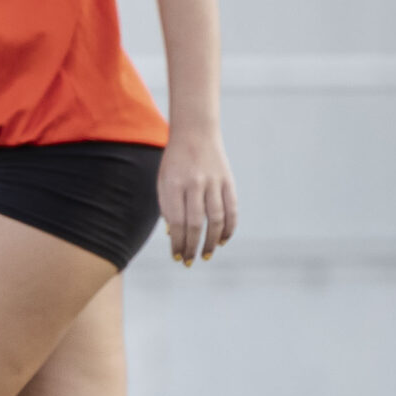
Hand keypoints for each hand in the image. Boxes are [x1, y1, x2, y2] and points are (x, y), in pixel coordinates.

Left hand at [158, 127, 236, 265]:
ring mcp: (213, 182)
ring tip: (206, 255)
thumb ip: (167, 207)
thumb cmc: (175, 163)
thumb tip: (174, 236)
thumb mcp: (163, 181)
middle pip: (195, 224)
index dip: (178, 243)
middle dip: (192, 246)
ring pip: (215, 219)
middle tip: (190, 261)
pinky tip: (222, 240)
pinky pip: (232, 210)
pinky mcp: (228, 181)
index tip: (177, 257)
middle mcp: (194, 184)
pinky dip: (229, 227)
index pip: (176, 222)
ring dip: (211, 241)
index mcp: (173, 185)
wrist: (195, 134)